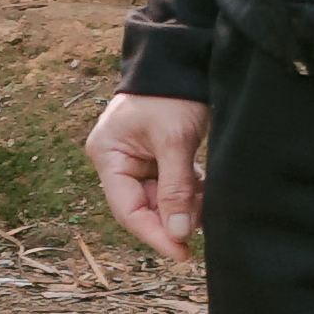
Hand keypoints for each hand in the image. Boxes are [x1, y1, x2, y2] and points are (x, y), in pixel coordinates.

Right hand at [87, 90, 208, 258]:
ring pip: (160, 199)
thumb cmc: (170, 94)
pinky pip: (170, 186)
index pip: (127, 209)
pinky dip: (188, 192)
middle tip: (202, 225)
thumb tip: (178, 234)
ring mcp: (135, 160)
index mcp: (107, 155)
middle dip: (173, 217)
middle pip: (143, 207)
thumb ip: (175, 189)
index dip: (154, 234)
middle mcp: (116, 161)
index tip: (182, 254)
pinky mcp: (155, 157)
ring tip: (205, 198)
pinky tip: (204, 190)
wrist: (181, 59)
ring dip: (184, 205)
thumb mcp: (174, 141)